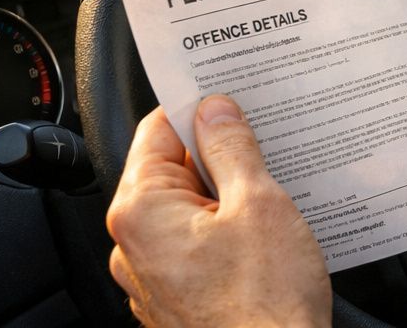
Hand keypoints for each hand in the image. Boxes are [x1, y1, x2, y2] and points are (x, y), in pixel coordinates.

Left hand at [107, 96, 329, 327]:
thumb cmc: (263, 306)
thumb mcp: (259, 204)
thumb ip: (232, 149)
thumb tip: (214, 110)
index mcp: (141, 210)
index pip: (159, 129)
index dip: (200, 108)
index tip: (233, 98)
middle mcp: (132, 245)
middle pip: (172, 170)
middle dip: (219, 155)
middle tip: (266, 147)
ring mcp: (152, 278)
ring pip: (188, 210)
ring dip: (227, 196)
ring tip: (273, 196)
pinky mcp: (176, 300)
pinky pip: (196, 245)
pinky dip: (227, 232)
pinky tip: (265, 236)